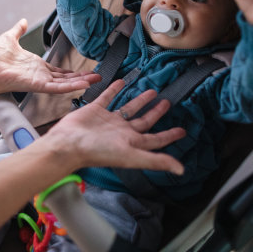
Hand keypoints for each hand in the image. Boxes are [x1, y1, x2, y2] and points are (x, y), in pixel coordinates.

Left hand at [0, 19, 100, 93]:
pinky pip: (55, 87)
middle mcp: (39, 75)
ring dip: (81, 82)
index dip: (72, 72)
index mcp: (35, 66)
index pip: (58, 72)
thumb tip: (21, 21)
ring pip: (64, 83)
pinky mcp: (35, 85)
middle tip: (98, 77)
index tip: (86, 71)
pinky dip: (70, 86)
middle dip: (82, 78)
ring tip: (97, 80)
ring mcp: (38, 81)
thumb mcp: (9, 39)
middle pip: (66, 79)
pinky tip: (83, 84)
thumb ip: (18, 30)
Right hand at [46, 80, 185, 174]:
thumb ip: (156, 161)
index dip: (169, 135)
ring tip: (151, 91)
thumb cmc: (98, 152)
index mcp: (131, 143)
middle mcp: (121, 131)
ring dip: (139, 100)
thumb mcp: (132, 156)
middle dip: (156, 113)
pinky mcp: (95, 110)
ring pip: (128, 108)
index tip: (182, 131)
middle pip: (143, 121)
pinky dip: (115, 89)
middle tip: (167, 103)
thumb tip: (181, 170)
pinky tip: (122, 82)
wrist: (69, 143)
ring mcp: (108, 120)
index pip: (155, 139)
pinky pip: (108, 97)